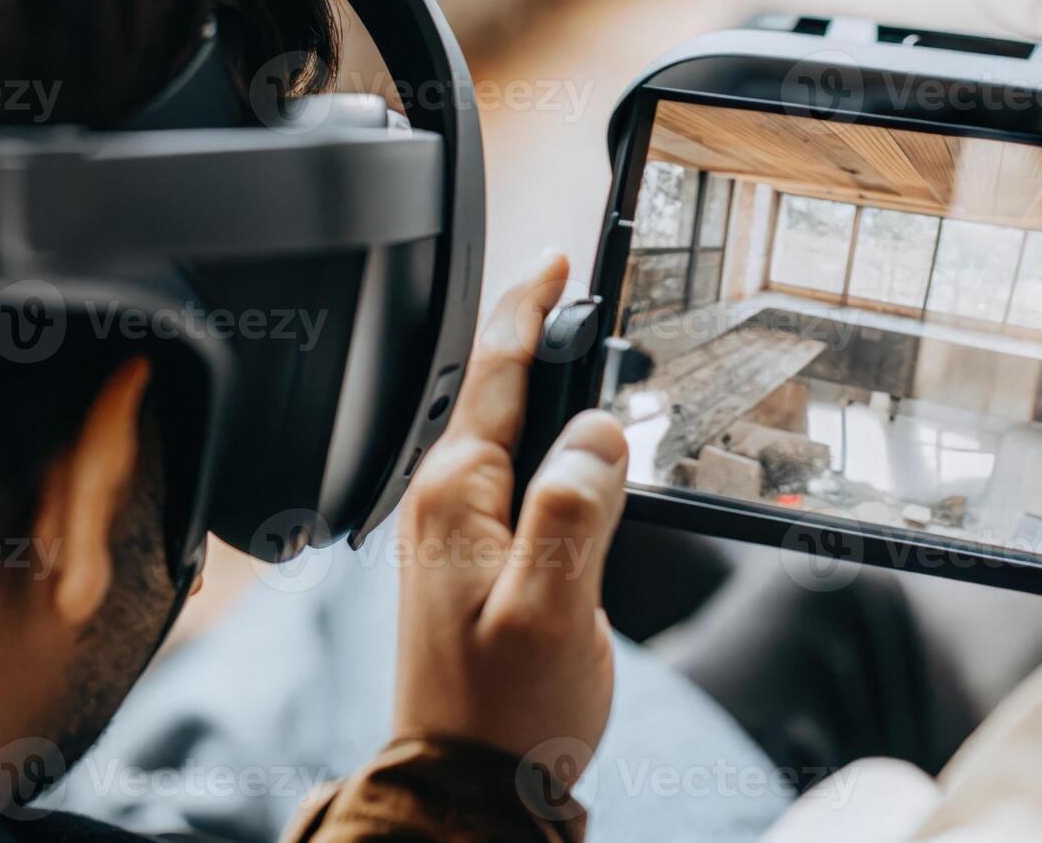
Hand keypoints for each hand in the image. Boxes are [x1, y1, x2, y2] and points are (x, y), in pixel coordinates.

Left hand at [391, 251, 628, 780]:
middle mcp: (443, 500)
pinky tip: (578, 462)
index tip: (556, 259)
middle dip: (547, 347)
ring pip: (511, 436)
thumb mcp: (553, 611)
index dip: (532, 308)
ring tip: (598, 379)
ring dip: (553, 403)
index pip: (497, 372)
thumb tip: (598, 434)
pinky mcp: (469, 557)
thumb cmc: (505, 711)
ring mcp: (451, 529)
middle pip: (502, 394)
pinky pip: (514, 479)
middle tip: (596, 311)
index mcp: (456, 494)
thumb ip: (574, 513)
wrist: (466, 781)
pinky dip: (552, 454)